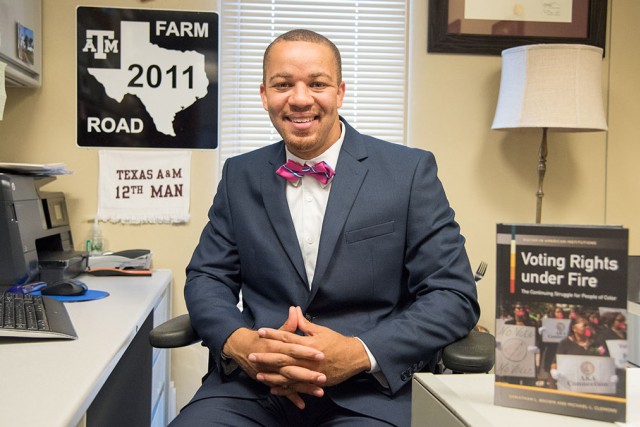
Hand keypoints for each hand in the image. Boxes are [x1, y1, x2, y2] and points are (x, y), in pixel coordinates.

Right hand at [222, 307, 324, 408]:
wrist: (240, 348)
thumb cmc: (260, 339)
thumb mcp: (274, 332)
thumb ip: (288, 324)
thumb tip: (295, 310)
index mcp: (275, 346)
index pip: (293, 348)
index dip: (306, 352)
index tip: (321, 355)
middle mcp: (273, 361)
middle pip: (292, 368)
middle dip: (308, 374)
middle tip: (323, 377)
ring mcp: (271, 373)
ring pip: (289, 382)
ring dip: (304, 387)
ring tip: (320, 391)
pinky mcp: (269, 381)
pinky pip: (282, 391)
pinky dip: (291, 398)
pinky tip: (303, 404)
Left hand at [252, 307, 370, 390]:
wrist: (354, 358)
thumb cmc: (337, 342)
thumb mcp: (321, 330)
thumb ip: (304, 323)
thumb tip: (294, 310)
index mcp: (308, 343)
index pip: (288, 337)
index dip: (273, 334)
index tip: (260, 332)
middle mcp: (308, 358)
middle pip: (284, 357)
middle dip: (267, 356)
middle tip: (252, 355)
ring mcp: (311, 371)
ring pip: (288, 374)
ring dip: (272, 374)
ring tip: (258, 374)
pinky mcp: (314, 381)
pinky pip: (297, 386)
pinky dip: (284, 388)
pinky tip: (273, 388)